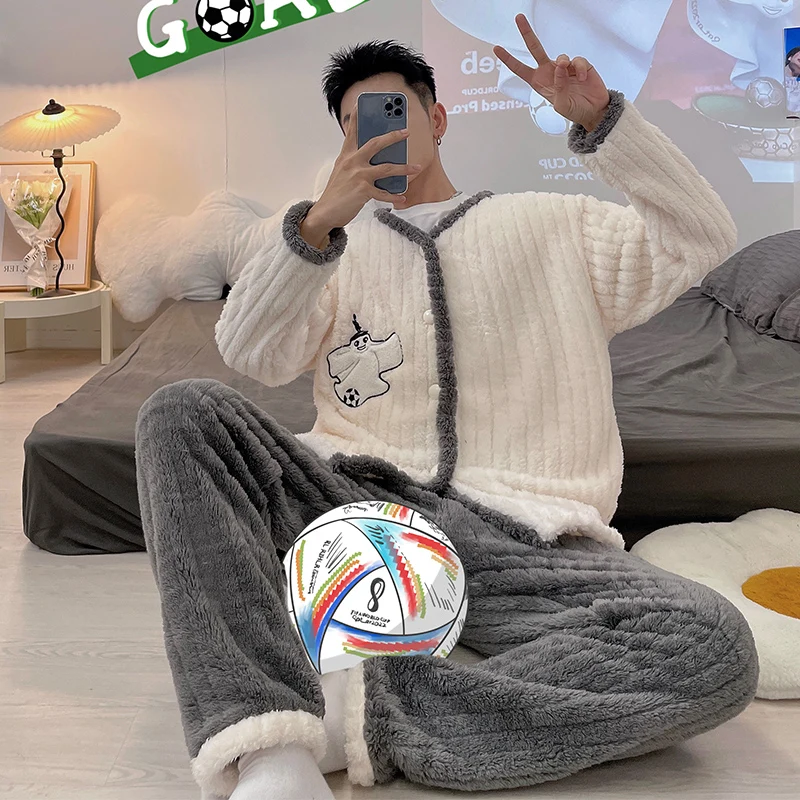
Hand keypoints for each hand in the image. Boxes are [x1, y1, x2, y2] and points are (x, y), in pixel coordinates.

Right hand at [301, 108, 421, 247]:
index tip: (361, 103)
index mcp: (346, 155)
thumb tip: (377, 158)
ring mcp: (358, 176)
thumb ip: (355, 161)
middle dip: (393, 136)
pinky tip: (402, 197)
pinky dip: (394, 196)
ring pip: (386, 168)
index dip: (356, 117)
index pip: (352, 132)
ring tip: (416, 167)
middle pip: (375, 143)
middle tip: (406, 132)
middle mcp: (352, 162)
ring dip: (404, 168)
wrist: (325, 212)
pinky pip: (384, 193)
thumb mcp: (341, 171)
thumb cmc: (336, 192)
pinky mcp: (363, 191)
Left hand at [494, 14, 609, 131]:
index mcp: (539, 83)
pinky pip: (577, 61)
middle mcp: (550, 72)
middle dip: (527, 33)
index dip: (509, 59)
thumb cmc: (574, 110)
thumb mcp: (560, 105)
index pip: (520, 69)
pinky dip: (580, 68)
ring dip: (564, 66)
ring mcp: (565, 67)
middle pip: (535, 49)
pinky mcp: (580, 65)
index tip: (497, 48)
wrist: (594, 111)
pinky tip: (582, 78)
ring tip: (571, 77)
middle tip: (518, 18)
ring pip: (560, 57)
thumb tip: (559, 67)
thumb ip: (557, 87)